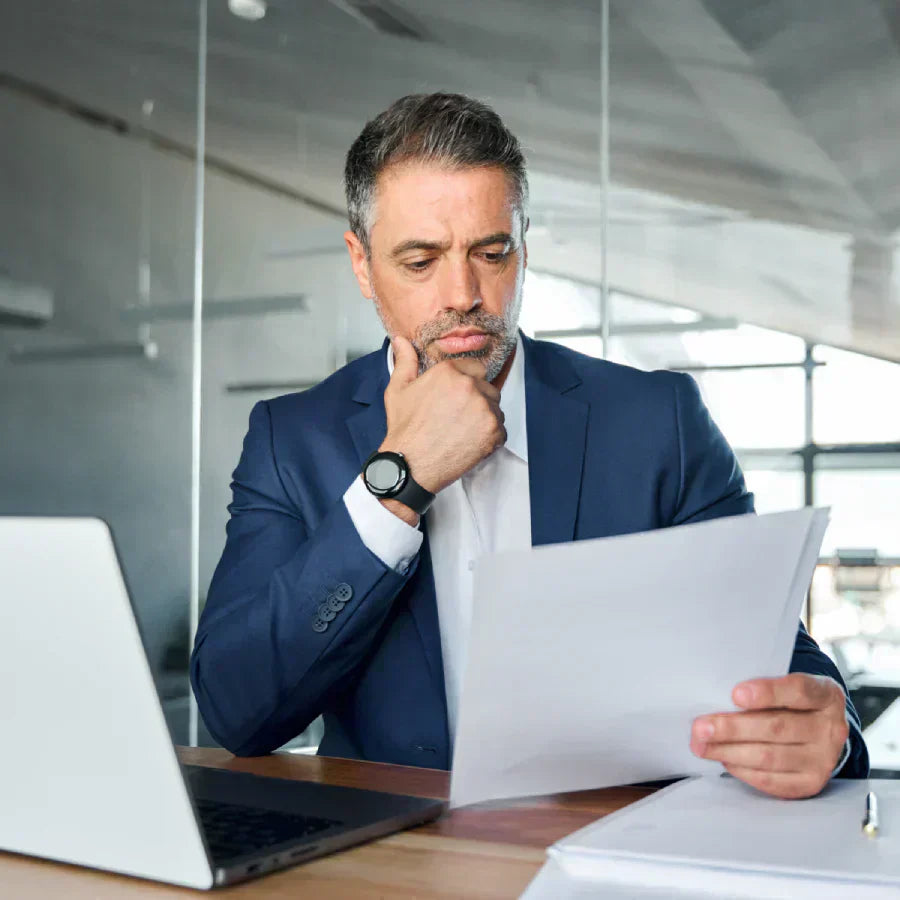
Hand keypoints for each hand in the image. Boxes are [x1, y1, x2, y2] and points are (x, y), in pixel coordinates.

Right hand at [379, 334, 506, 496]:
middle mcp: (470, 386)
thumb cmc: (405, 430)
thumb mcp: (398, 390)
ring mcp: (484, 409)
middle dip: (477, 400)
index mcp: (449, 372)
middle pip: (487, 387)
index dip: (467, 381)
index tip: (458, 396)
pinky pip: (500, 430)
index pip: (474, 367)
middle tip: (457, 417)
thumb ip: (405, 361)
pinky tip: (469, 442)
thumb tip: (401, 341)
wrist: (410, 465)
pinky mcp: (494, 432)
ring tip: (462, 431)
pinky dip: (490, 437)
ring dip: (484, 418)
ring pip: (495, 408)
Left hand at [690, 673, 848, 798]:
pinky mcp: (811, 783)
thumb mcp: (786, 686)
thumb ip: (761, 688)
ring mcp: (823, 760)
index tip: (735, 694)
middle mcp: (830, 728)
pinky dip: (743, 770)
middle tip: (700, 728)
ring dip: (729, 752)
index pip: (799, 690)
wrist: (819, 730)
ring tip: (701, 746)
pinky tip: (724, 760)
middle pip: (777, 727)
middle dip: (732, 728)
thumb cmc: (790, 702)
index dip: (767, 692)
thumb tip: (715, 697)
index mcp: (826, 695)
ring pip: (770, 757)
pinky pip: (772, 780)